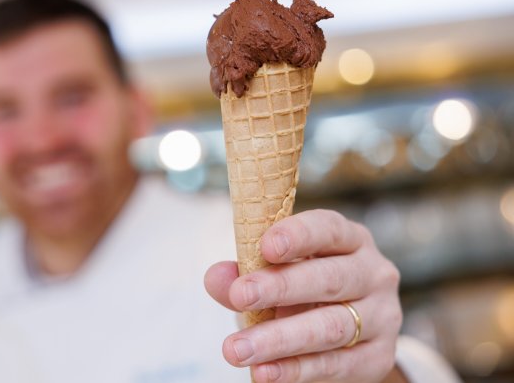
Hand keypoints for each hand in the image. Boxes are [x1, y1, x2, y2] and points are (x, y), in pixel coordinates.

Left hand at [204, 209, 402, 382]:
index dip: (298, 235)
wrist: (343, 336)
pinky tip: (263, 372)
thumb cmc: (303, 291)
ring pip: (331, 327)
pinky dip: (296, 370)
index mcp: (348, 239)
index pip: (328, 229)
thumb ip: (246, 273)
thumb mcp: (276, 275)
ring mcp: (382, 316)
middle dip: (281, 287)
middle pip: (329, 278)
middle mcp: (373, 272)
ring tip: (237, 350)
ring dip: (279, 339)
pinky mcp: (379, 356)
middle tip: (239, 296)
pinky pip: (336, 365)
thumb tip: (215, 277)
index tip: (265, 246)